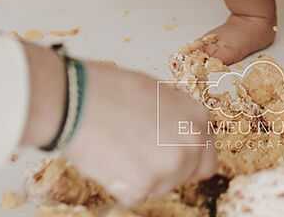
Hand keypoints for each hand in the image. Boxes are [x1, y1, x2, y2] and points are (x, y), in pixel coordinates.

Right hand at [65, 61, 216, 203]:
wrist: (77, 101)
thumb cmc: (109, 90)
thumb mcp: (156, 92)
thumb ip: (176, 116)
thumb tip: (178, 132)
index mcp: (196, 118)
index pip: (207, 155)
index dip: (189, 157)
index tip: (173, 156)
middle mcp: (190, 144)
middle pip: (188, 174)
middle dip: (167, 168)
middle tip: (141, 152)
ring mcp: (168, 167)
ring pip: (162, 186)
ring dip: (144, 176)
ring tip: (122, 149)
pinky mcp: (143, 186)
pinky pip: (135, 194)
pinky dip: (122, 184)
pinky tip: (111, 158)